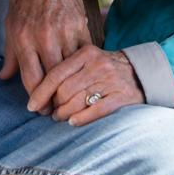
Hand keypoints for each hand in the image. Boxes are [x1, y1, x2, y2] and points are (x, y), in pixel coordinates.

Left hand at [0, 0, 92, 107]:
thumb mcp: (10, 23)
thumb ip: (10, 55)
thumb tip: (3, 78)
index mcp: (22, 38)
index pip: (31, 80)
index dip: (37, 100)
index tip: (40, 109)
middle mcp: (43, 37)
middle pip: (52, 79)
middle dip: (54, 98)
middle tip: (56, 108)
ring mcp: (64, 31)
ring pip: (70, 69)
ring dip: (70, 85)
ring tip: (68, 94)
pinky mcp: (80, 25)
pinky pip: (82, 54)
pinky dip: (81, 65)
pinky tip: (80, 73)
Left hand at [27, 45, 143, 125]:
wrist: (142, 71)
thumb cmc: (105, 67)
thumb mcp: (86, 58)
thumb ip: (64, 67)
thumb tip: (32, 85)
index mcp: (86, 52)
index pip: (56, 74)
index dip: (41, 92)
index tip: (31, 106)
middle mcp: (98, 65)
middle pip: (65, 90)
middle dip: (54, 105)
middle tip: (51, 112)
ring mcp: (111, 80)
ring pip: (77, 102)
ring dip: (65, 114)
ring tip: (61, 117)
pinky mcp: (122, 96)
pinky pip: (96, 111)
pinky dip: (81, 119)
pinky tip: (74, 122)